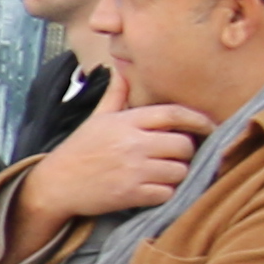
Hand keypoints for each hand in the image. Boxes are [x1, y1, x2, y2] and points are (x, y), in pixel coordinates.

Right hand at [15, 100, 209, 248]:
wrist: (55, 185)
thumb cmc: (79, 151)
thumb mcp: (96, 119)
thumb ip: (115, 95)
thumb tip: (122, 69)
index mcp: (126, 121)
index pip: (173, 113)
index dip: (197, 119)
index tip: (209, 126)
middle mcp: (132, 143)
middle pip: (183, 145)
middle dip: (186, 152)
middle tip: (178, 156)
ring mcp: (133, 169)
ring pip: (179, 171)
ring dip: (178, 174)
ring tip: (166, 174)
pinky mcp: (131, 194)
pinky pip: (167, 193)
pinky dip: (165, 193)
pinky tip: (154, 190)